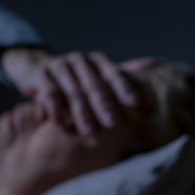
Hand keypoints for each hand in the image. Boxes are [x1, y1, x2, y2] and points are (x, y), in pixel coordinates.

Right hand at [0, 46, 144, 136]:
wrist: (37, 68)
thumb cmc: (77, 78)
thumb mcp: (98, 74)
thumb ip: (123, 73)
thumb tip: (158, 63)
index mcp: (97, 61)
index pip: (113, 73)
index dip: (123, 87)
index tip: (135, 103)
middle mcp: (79, 60)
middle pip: (93, 84)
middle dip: (102, 105)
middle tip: (111, 124)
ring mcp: (59, 65)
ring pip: (72, 91)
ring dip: (80, 114)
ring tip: (89, 134)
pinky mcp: (40, 74)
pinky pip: (49, 94)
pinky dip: (55, 111)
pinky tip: (60, 125)